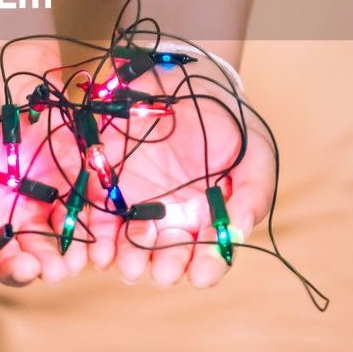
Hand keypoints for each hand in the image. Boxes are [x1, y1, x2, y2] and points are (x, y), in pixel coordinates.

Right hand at [0, 40, 89, 285]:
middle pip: (9, 258)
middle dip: (22, 270)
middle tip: (34, 269)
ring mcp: (35, 201)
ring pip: (48, 244)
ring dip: (57, 259)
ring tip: (66, 264)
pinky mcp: (68, 182)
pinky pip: (79, 211)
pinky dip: (86, 226)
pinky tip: (90, 234)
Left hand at [84, 62, 276, 288]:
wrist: (189, 77)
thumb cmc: (229, 122)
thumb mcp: (255, 151)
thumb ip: (254, 192)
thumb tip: (238, 231)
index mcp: (209, 218)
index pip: (208, 256)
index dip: (206, 267)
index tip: (200, 274)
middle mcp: (172, 219)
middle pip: (167, 257)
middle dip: (164, 267)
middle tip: (161, 272)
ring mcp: (138, 204)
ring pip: (129, 245)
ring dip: (129, 259)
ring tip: (129, 266)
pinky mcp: (108, 184)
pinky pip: (98, 215)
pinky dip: (98, 236)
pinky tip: (100, 248)